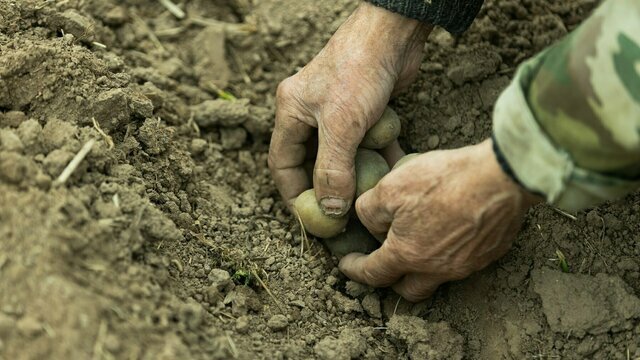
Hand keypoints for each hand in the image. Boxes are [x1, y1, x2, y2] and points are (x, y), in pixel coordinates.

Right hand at [268, 3, 431, 215]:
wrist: (393, 32)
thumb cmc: (358, 71)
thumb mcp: (341, 125)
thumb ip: (333, 169)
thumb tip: (331, 209)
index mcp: (291, 112)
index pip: (282, 163)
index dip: (293, 194)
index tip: (310, 218)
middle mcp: (311, 112)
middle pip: (312, 162)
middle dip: (326, 190)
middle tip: (341, 217)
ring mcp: (339, 111)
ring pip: (343, 155)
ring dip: (355, 176)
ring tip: (367, 202)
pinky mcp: (365, 110)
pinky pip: (366, 143)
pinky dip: (377, 159)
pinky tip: (391, 175)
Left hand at [339, 139, 541, 301]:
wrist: (501, 177)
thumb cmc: (444, 180)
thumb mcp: (390, 187)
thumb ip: (369, 210)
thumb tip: (370, 222)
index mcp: (408, 255)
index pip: (373, 273)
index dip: (354, 270)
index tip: (346, 265)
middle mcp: (437, 269)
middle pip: (409, 290)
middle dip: (391, 280)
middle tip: (383, 261)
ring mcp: (467, 265)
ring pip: (436, 277)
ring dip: (421, 265)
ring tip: (416, 241)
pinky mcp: (488, 253)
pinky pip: (462, 262)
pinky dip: (447, 253)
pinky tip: (446, 230)